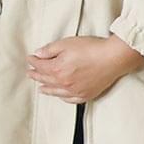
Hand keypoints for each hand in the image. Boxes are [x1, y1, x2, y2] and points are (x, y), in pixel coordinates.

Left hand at [28, 35, 143, 103]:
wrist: (113, 58)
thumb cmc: (91, 49)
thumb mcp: (66, 44)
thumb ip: (49, 50)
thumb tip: (38, 54)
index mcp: (57, 69)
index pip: (40, 66)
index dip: (33, 61)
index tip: (30, 58)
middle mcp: (64, 83)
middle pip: (46, 79)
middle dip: (36, 75)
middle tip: (30, 73)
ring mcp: (76, 91)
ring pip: (56, 92)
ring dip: (47, 89)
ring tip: (40, 88)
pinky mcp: (87, 94)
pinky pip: (70, 99)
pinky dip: (62, 97)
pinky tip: (60, 95)